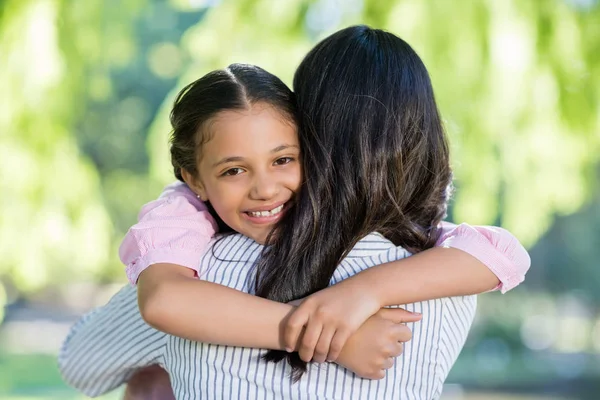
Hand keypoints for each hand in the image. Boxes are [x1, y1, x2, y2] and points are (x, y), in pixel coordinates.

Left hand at [285, 280, 419, 362]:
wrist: (364, 289)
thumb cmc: (338, 294)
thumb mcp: (318, 296)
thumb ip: (304, 307)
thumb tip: (286, 314)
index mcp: (309, 304)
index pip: (291, 325)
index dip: (288, 339)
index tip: (289, 348)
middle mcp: (319, 312)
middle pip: (306, 341)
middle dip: (305, 354)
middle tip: (306, 358)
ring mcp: (333, 320)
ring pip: (321, 348)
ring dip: (318, 357)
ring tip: (319, 359)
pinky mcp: (347, 327)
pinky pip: (335, 348)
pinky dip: (332, 356)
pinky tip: (331, 357)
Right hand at [336, 308, 419, 379]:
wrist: (330, 336)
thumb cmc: (355, 321)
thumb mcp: (377, 312)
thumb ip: (400, 314)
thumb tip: (420, 316)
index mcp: (390, 330)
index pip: (407, 335)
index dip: (396, 333)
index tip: (383, 330)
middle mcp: (387, 346)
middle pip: (399, 349)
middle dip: (389, 345)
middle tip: (372, 339)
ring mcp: (379, 361)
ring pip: (390, 362)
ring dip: (382, 357)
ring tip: (366, 348)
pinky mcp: (370, 372)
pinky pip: (381, 373)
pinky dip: (374, 367)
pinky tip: (364, 357)